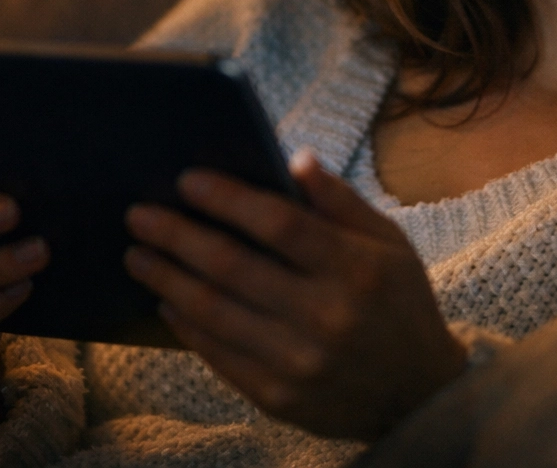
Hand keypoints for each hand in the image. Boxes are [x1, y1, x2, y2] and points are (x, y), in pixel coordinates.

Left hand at [123, 149, 464, 439]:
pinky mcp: (279, 399)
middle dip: (177, 236)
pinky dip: (187, 325)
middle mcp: (327, 317)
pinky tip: (168, 301)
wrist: (419, 394)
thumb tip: (294, 157)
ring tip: (138, 255)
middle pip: (232, 267)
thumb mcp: (390, 243)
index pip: (279, 223)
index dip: (228, 199)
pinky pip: (218, 356)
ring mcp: (300, 364)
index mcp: (357, 270)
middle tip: (139, 215)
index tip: (186, 179)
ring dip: (167, 279)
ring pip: (214, 312)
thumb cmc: (399, 303)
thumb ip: (340, 200)